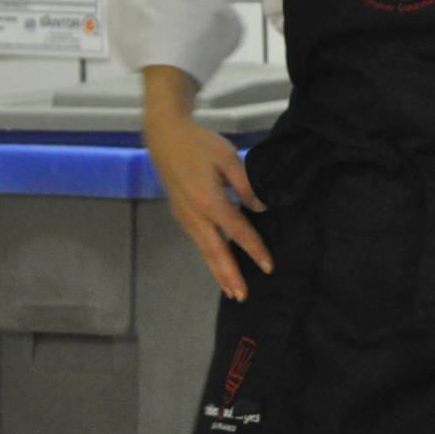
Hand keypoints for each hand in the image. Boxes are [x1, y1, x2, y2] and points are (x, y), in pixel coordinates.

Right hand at [144, 100, 270, 302]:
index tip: (268, 266)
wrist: (166, 137)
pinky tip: (219, 266)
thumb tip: (262, 208)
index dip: (254, 250)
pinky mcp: (181, 215)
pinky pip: (198, 242)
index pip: (238, 231)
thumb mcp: (229, 159)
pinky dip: (210, 258)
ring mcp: (184, 217)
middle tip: (242, 296)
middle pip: (216, 251)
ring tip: (231, 291)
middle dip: (230, 275)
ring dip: (218, 272)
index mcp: (209, 201)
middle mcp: (194, 215)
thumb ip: (246, 185)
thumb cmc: (200, 145)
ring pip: (204, 250)